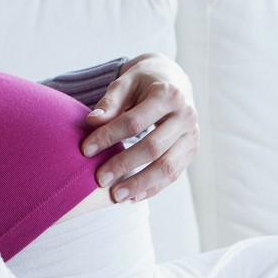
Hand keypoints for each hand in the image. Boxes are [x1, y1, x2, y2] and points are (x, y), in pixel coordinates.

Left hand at [79, 53, 197, 203]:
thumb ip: (110, 102)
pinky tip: (134, 196)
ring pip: (167, 167)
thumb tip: (92, 122)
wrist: (172, 80)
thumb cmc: (143, 82)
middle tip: (99, 179)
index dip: (109, 136)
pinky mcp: (192, 150)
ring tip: (115, 196)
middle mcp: (185, 116)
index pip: (134, 122)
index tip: (85, 150)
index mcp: (168, 95)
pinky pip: (174, 174)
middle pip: (153, 147)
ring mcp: (192, 135)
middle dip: (124, 165)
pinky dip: (154, 187)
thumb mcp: (126, 82)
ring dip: (140, 184)